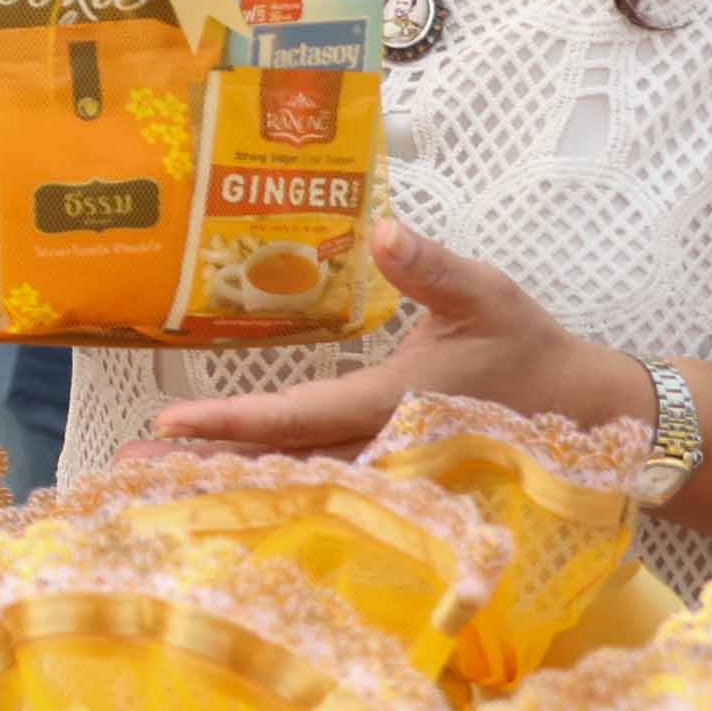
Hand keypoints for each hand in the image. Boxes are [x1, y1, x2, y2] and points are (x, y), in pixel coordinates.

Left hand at [137, 226, 644, 454]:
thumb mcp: (486, 296)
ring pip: (291, 477)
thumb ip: (433, 268)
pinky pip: (318, 479)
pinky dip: (268, 480)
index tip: (170, 422)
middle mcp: (375, 444)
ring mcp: (381, 463)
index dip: (232, 424)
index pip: (295, 419)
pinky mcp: (387, 465)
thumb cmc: (529, 346)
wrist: (585, 412)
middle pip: (276, 462)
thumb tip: (384, 230)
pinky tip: (224, 479)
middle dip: (203, 465)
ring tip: (152, 476)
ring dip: (225, 476)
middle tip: (126, 466)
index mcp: (389, 405)